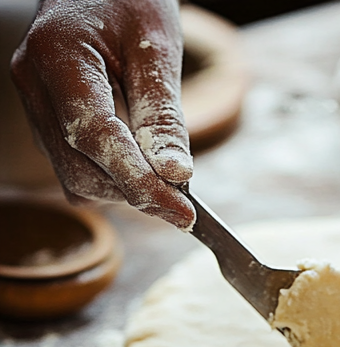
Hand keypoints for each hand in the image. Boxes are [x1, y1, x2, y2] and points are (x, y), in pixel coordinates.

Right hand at [12, 0, 194, 229]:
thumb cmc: (131, 2)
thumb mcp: (157, 49)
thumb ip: (164, 115)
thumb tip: (176, 176)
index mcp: (57, 56)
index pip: (94, 138)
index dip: (140, 182)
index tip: (184, 214)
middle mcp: (34, 84)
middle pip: (82, 169)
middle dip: (136, 193)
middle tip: (186, 205)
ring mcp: (35, 105)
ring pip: (76, 179)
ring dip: (125, 191)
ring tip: (169, 184)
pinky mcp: (47, 121)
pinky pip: (76, 169)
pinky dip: (114, 180)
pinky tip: (145, 170)